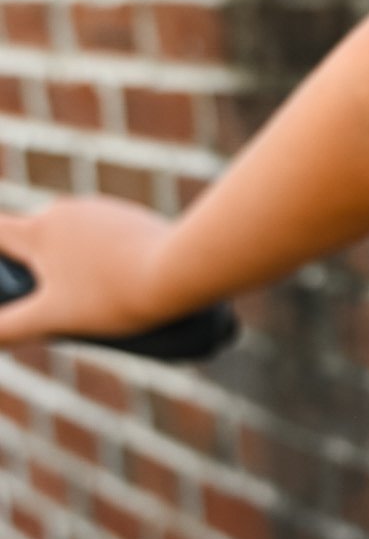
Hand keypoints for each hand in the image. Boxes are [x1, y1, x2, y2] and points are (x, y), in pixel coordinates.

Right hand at [0, 196, 174, 346]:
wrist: (182, 271)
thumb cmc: (114, 296)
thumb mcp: (53, 319)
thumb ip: (9, 328)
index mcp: (39, 230)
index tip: (5, 277)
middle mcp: (66, 210)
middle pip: (35, 238)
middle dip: (36, 271)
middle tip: (51, 306)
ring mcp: (102, 210)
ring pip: (74, 239)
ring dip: (74, 266)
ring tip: (94, 303)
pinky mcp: (134, 218)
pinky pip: (107, 238)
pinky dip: (105, 259)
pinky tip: (122, 287)